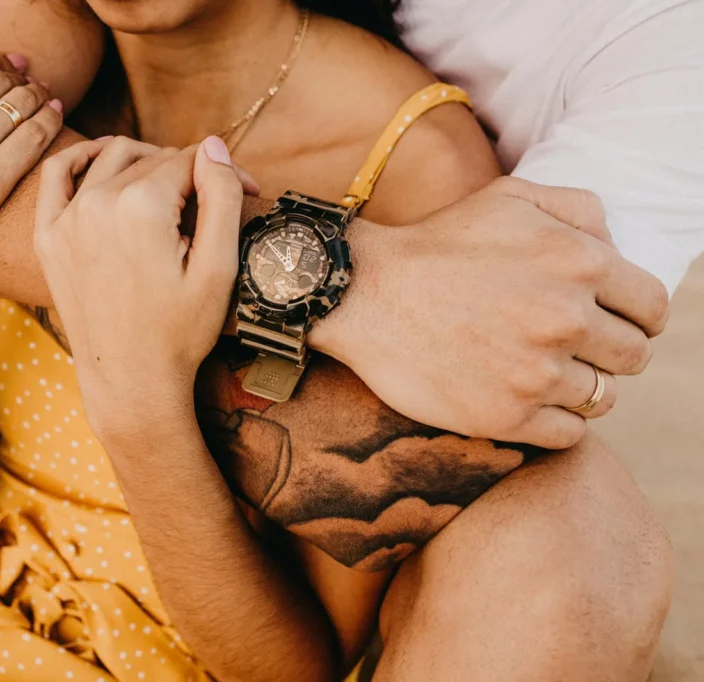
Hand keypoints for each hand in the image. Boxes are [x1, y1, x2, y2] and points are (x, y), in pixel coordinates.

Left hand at [34, 136, 256, 439]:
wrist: (131, 383)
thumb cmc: (180, 333)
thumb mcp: (218, 268)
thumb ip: (220, 197)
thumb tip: (212, 145)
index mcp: (141, 207)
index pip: (189, 160)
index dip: (224, 172)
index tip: (248, 190)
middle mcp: (97, 203)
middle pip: (152, 159)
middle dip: (189, 172)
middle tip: (214, 202)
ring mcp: (66, 219)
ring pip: (111, 158)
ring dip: (144, 161)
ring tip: (171, 188)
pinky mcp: (48, 237)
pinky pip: (56, 174)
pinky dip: (80, 158)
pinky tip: (103, 161)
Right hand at [313, 177, 669, 448]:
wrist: (364, 295)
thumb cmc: (437, 244)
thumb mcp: (509, 198)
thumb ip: (579, 208)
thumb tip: (617, 244)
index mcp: (580, 264)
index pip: (652, 308)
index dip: (636, 317)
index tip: (611, 323)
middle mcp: (566, 320)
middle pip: (633, 357)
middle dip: (608, 352)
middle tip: (568, 348)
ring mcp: (536, 373)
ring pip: (602, 398)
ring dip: (579, 387)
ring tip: (540, 373)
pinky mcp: (505, 416)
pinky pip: (568, 434)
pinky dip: (555, 421)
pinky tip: (524, 400)